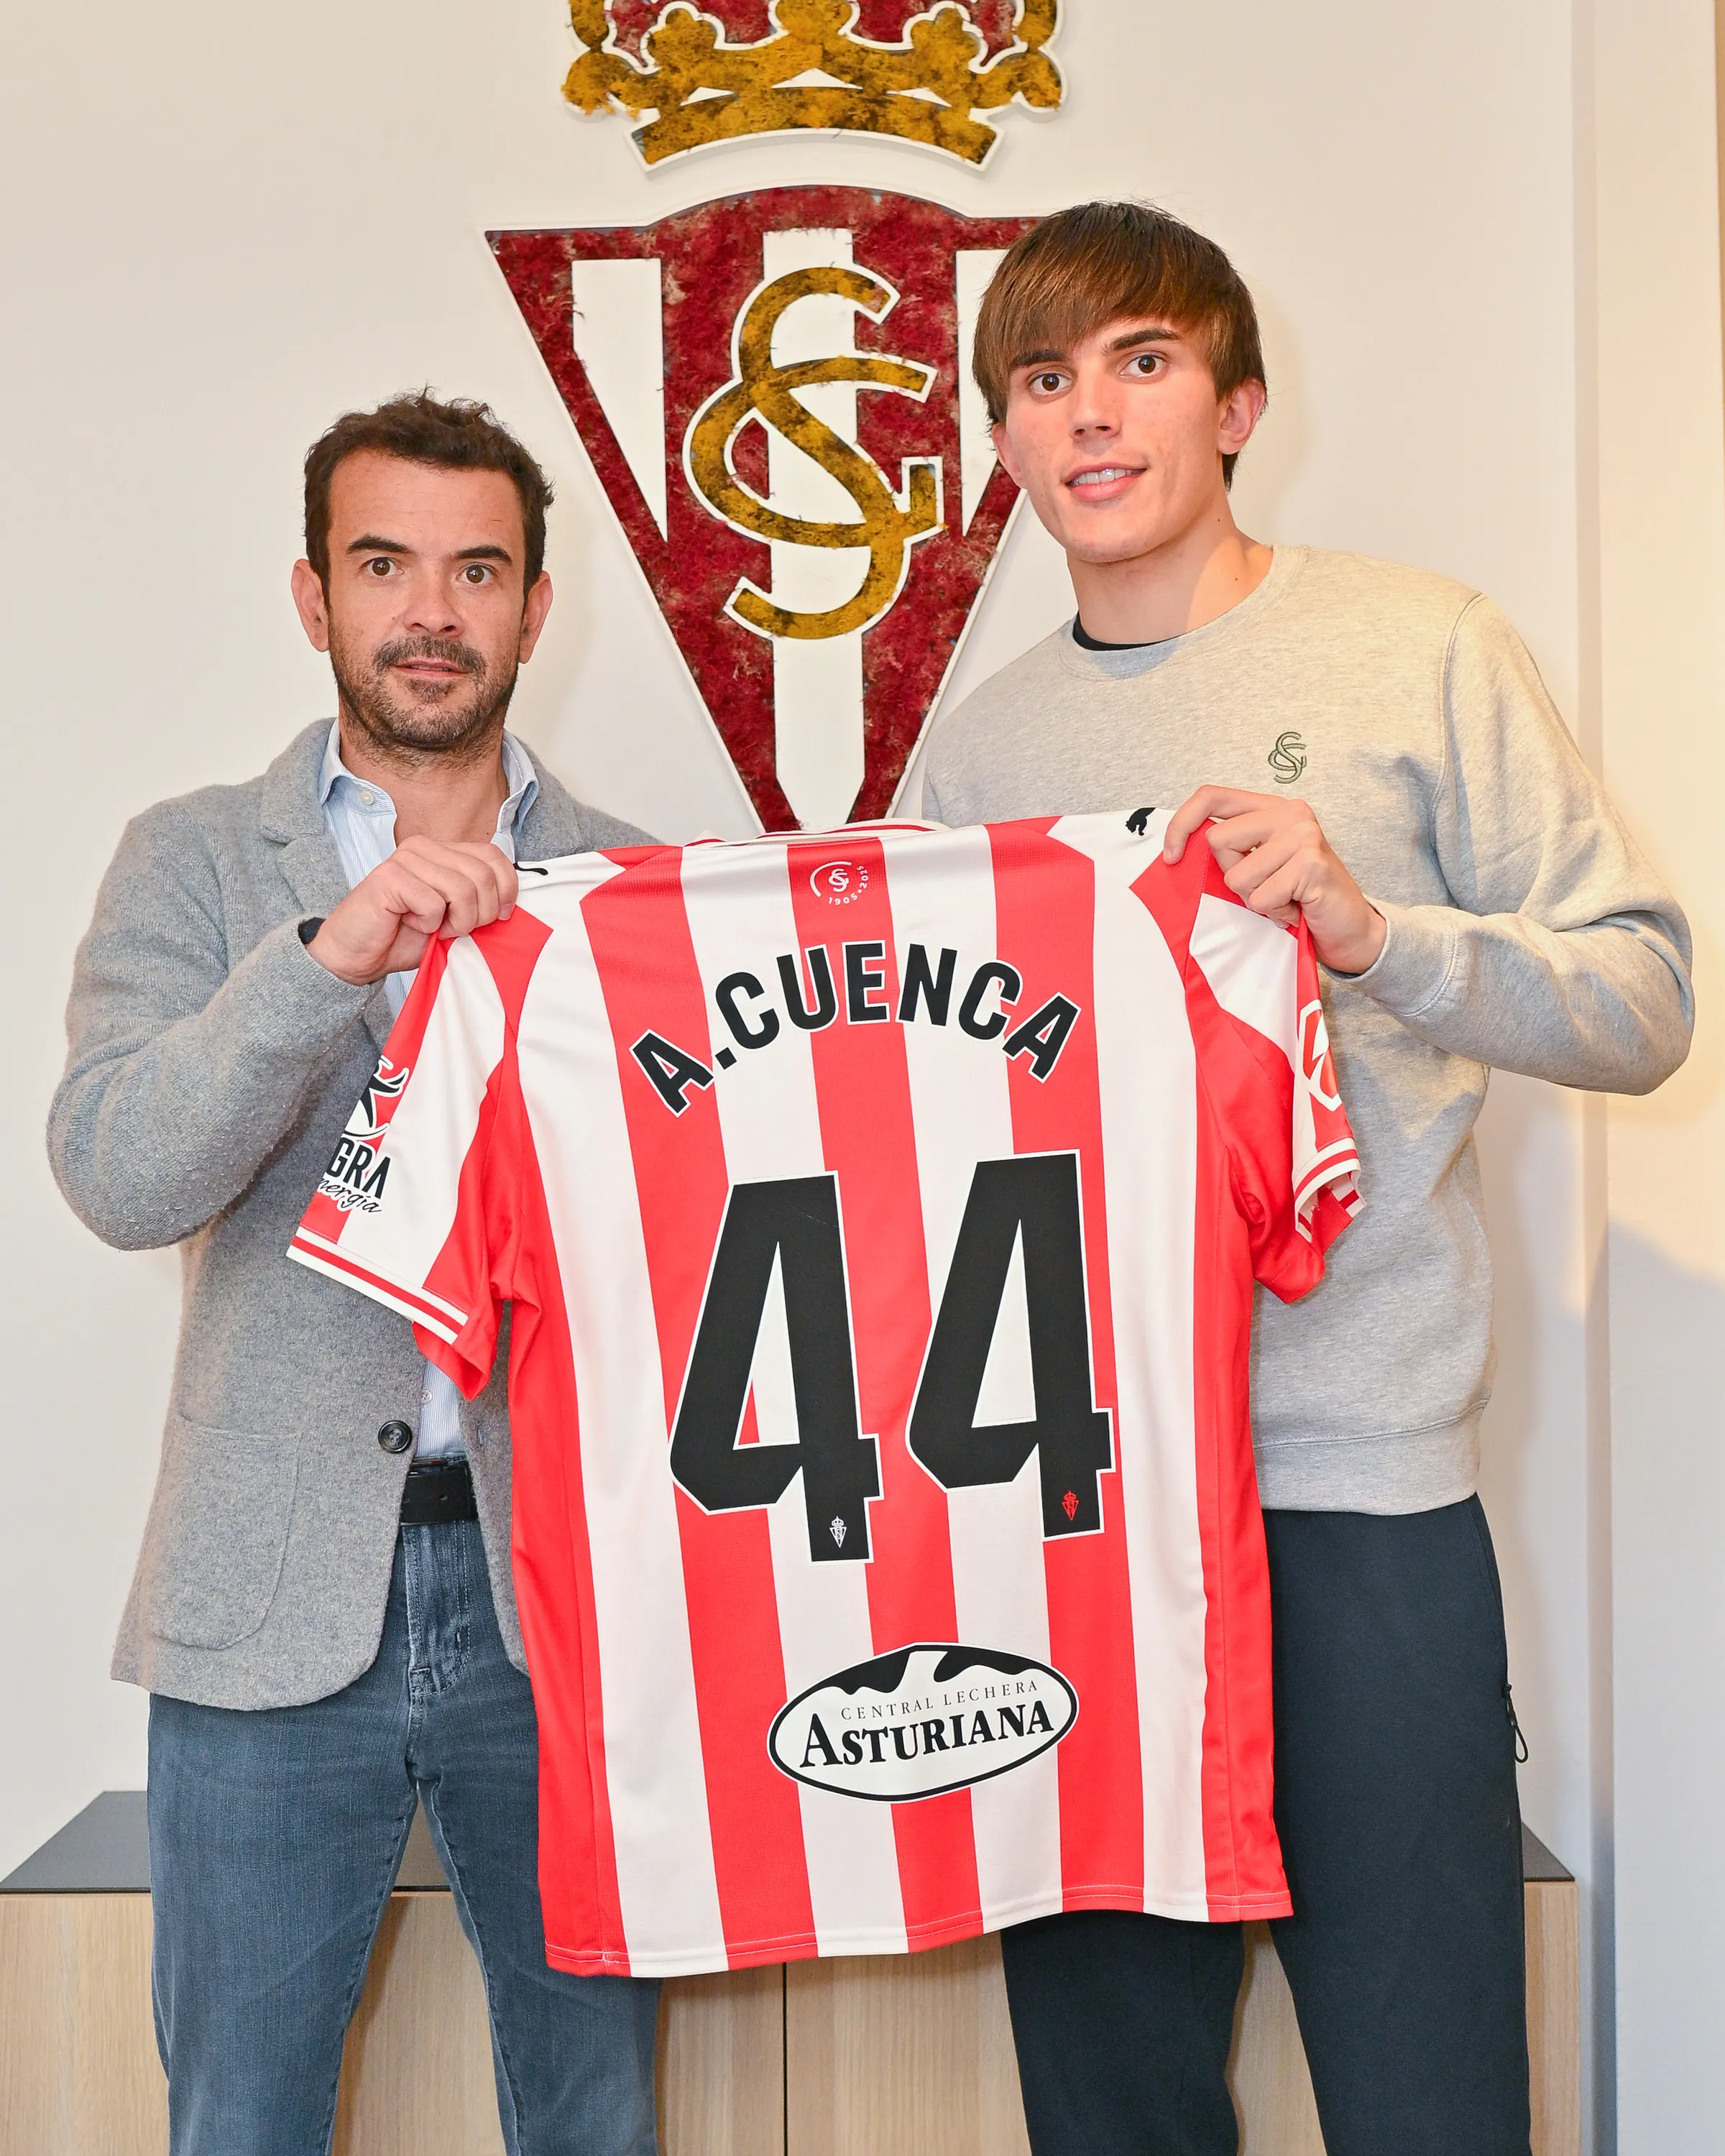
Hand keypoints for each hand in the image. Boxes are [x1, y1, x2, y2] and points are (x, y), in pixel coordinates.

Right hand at [306, 838, 518, 985]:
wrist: (357, 956)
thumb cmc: (404, 937)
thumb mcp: (454, 915)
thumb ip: (479, 899)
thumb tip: (511, 901)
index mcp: (443, 850)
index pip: (494, 856)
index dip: (506, 889)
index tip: (499, 916)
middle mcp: (424, 847)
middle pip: (483, 876)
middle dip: (481, 914)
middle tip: (456, 930)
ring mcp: (405, 859)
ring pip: (463, 890)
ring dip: (455, 922)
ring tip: (433, 929)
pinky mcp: (389, 877)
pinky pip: (434, 904)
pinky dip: (429, 925)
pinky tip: (409, 923)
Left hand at [1162, 787, 1385, 974]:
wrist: (1351, 926)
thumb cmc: (1301, 896)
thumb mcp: (1262, 863)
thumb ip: (1234, 848)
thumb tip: (1180, 849)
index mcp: (1273, 807)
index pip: (1210, 797)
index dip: (1181, 824)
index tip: (1170, 856)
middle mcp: (1290, 812)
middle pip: (1217, 842)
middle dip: (1233, 874)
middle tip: (1267, 885)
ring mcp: (1303, 835)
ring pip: (1237, 876)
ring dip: (1257, 899)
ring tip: (1286, 897)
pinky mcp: (1310, 863)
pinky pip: (1261, 898)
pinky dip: (1275, 912)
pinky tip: (1298, 907)